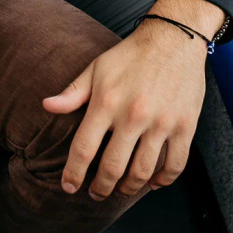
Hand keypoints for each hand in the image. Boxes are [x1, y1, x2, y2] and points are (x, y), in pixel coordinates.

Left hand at [42, 0, 219, 201]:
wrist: (173, 38)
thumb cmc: (131, 55)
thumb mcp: (96, 68)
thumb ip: (73, 93)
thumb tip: (47, 106)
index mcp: (107, 102)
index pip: (84, 148)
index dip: (73, 173)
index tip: (68, 187)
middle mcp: (133, 115)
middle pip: (112, 168)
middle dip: (100, 188)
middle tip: (95, 194)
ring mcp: (161, 123)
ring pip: (142, 172)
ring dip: (128, 189)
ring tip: (120, 190)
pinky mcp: (185, 127)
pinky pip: (174, 165)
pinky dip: (162, 181)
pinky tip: (151, 183)